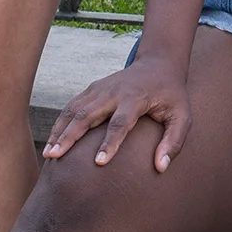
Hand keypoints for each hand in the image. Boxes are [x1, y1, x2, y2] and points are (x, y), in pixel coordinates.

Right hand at [42, 57, 190, 171]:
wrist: (159, 64)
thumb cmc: (171, 96)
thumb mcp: (183, 116)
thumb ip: (174, 141)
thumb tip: (161, 167)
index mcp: (136, 98)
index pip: (120, 123)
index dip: (110, 143)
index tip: (98, 163)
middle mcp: (114, 92)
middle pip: (88, 115)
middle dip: (71, 136)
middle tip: (55, 157)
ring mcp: (100, 89)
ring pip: (75, 110)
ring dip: (60, 131)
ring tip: (48, 154)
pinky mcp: (93, 89)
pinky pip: (72, 106)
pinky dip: (60, 123)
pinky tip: (52, 141)